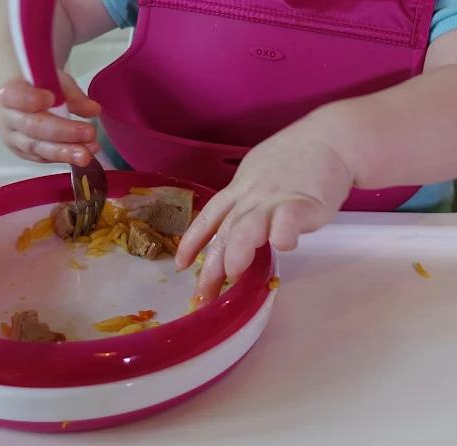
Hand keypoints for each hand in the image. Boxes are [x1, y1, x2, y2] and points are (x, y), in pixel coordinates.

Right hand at [0, 71, 101, 166]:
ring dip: (65, 152)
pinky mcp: (23, 153)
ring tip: (88, 153)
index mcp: (9, 92)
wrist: (21, 101)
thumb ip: (71, 94)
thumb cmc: (38, 87)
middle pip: (32, 127)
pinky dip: (64, 157)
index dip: (30, 98)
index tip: (51, 98)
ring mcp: (14, 139)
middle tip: (89, 133)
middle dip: (63, 132)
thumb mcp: (55, 81)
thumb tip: (93, 110)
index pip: (14, 96)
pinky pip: (42, 158)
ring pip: (37, 148)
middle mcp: (7, 118)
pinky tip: (84, 154)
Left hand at [175, 109, 353, 302]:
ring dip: (238, 250)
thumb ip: (249, 202)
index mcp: (240, 190)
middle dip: (211, 266)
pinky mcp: (305, 201)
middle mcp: (252, 196)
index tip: (180, 265)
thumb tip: (238, 231)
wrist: (333, 137)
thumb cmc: (299, 158)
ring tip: (232, 272)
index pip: (209, 218)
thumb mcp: (261, 175)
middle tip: (204, 294)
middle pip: (225, 232)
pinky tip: (283, 246)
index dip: (192, 241)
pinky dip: (284, 232)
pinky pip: (290, 219)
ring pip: (249, 226)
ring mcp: (276, 199)